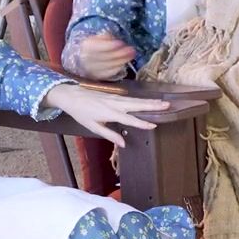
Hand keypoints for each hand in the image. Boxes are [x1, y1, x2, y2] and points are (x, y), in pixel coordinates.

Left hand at [43, 84, 170, 147]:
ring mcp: (116, 97)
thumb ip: (109, 135)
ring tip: (163, 102)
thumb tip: (123, 143)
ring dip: (150, 101)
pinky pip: (131, 98)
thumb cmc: (81, 113)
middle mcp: (115, 103)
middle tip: (167, 105)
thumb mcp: (93, 127)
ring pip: (136, 100)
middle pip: (137, 105)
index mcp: (109, 113)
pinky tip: (149, 100)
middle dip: (152, 105)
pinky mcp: (115, 95)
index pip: (129, 119)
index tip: (154, 124)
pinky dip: (142, 99)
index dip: (141, 122)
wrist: (72, 95)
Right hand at [71, 32, 136, 79]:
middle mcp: (87, 59)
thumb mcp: (98, 38)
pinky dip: (119, 67)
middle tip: (132, 50)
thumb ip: (106, 38)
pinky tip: (124, 62)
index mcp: (87, 46)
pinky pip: (110, 73)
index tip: (121, 43)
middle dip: (120, 53)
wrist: (85, 59)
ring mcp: (92, 69)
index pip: (98, 47)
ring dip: (122, 60)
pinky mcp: (98, 77)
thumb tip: (116, 42)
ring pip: (109, 66)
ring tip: (132, 55)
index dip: (110, 45)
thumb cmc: (95, 46)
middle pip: (105, 57)